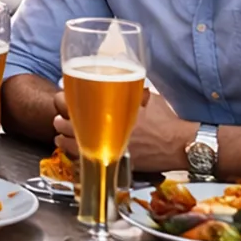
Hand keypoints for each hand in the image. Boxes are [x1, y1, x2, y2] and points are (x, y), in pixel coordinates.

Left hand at [50, 89, 191, 171]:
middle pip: (66, 122)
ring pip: (68, 143)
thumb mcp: (145, 96)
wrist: (178, 145)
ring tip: (62, 133)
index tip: (65, 99)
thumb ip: (125, 89)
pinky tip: (73, 149)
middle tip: (62, 116)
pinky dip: (74, 153)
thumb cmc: (164, 118)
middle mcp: (103, 129)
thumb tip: (110, 79)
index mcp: (109, 109)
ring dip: (63, 137)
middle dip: (61, 118)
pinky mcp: (110, 162)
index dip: (64, 101)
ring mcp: (105, 148)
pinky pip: (82, 159)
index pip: (71, 102)